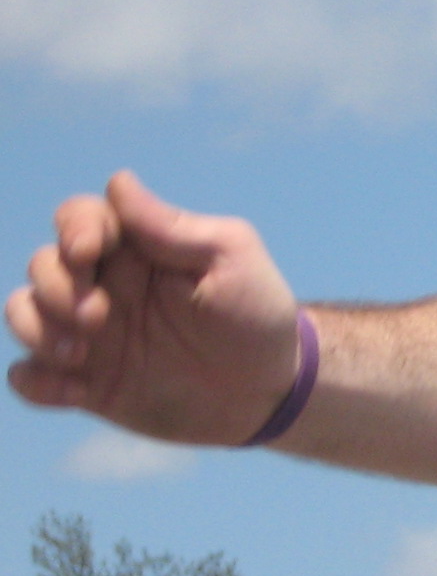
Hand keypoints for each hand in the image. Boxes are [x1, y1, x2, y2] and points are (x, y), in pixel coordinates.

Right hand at [7, 172, 305, 445]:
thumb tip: (119, 184)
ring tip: (78, 353)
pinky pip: (31, 377)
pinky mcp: (88, 383)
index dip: (74, 229)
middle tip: (99, 317)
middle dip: (56, 286)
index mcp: (133, 249)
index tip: (89, 251)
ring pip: (24, 313)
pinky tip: (72, 391)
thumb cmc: (256, 316)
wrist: (272, 392)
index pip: (79, 219)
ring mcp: (90, 335)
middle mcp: (101, 286)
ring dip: (35, 328)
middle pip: (43, 266)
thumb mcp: (231, 261)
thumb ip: (173, 227)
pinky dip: (34, 381)